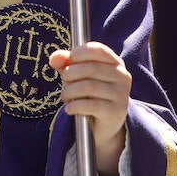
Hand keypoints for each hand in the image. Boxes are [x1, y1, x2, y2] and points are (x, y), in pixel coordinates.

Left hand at [49, 42, 130, 175]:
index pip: (98, 50)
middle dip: (70, 74)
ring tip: (65, 97)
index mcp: (115, 62)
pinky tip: (69, 109)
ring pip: (89, 87)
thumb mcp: (78, 77)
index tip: (68, 61)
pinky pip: (90, 105)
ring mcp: (121, 93)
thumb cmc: (90, 95)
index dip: (79, 53)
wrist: (105, 125)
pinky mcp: (117, 111)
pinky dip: (75, 106)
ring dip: (70, 92)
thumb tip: (54, 58)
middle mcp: (122, 76)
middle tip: (64, 83)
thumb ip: (67, 64)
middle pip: (90, 68)